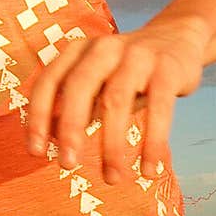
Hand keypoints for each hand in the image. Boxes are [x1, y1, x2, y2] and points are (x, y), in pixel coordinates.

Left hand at [25, 19, 207, 183]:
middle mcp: (105, 48)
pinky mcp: (168, 69)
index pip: (50, 81)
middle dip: (71, 128)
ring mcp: (138, 56)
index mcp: (80, 50)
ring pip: (117, 100)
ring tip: (113, 178)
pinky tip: (150, 170)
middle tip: (67, 164)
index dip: (39, 116)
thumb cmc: (130, 69)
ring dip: (112, 145)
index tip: (36, 151)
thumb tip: (51, 137)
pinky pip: (159, 109)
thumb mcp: (98, 80)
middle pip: (80, 86)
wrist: (179, 37)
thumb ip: (76, 104)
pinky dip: (154, 142)